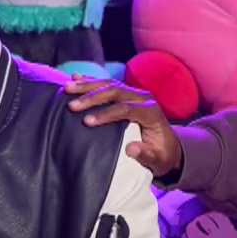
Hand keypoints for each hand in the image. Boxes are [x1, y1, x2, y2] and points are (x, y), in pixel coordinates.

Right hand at [64, 78, 182, 179]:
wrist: (169, 146)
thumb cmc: (161, 154)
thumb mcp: (158, 160)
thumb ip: (146, 154)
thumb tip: (131, 149)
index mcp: (151, 112)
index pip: (126, 109)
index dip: (106, 114)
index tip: (87, 121)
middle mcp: (143, 98)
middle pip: (115, 93)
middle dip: (92, 98)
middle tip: (72, 106)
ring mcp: (134, 93)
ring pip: (109, 85)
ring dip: (87, 86)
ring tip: (68, 88)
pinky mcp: (126, 93)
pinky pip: (107, 84)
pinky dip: (91, 81)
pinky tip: (76, 77)